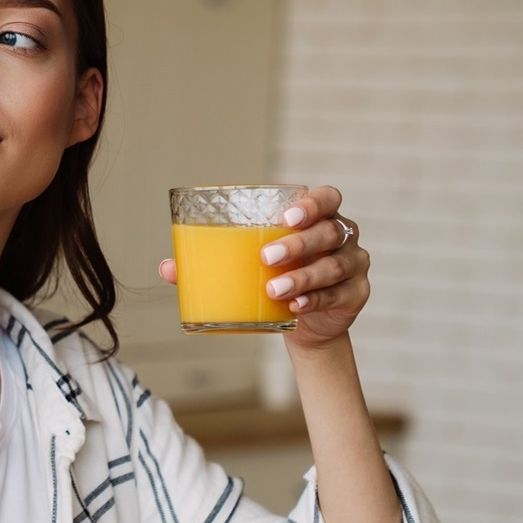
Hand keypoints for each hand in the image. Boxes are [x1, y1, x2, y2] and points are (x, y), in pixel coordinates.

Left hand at [159, 185, 368, 349]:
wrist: (306, 324)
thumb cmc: (273, 280)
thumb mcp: (247, 268)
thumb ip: (211, 263)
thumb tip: (166, 268)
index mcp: (319, 217)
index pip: (327, 198)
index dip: (312, 203)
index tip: (286, 217)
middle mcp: (342, 236)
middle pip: (329, 231)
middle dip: (299, 243)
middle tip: (266, 258)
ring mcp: (353, 264)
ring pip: (333, 265)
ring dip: (303, 277)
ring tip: (273, 289)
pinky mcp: (356, 294)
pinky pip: (338, 295)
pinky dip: (314, 300)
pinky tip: (294, 307)